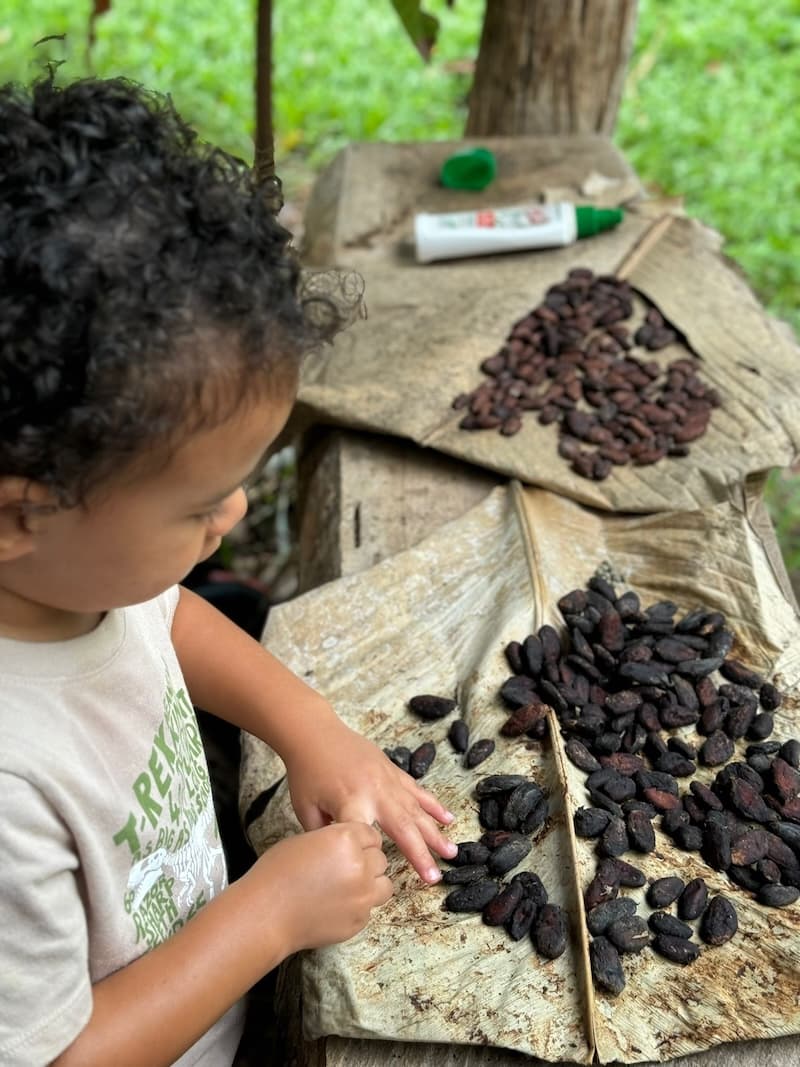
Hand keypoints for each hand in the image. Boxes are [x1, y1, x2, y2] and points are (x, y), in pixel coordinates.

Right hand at [246, 822, 391, 956]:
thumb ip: (333, 840)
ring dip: (371, 885)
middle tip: (345, 869)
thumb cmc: (276, 874)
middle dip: (366, 862)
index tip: (352, 848)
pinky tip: (336, 906)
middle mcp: (360, 865)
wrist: (265, 914)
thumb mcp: (305, 840)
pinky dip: (358, 907)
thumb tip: (346, 846)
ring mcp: (362, 895)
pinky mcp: (359, 920)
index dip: (361, 842)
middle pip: (380, 859)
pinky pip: (369, 909)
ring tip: (348, 888)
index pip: (372, 835)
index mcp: (346, 839)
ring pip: (384, 885)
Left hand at [283, 721, 457, 883]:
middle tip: (435, 877)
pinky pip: (417, 790)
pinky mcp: (392, 770)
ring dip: (435, 832)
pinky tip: (448, 818)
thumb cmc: (307, 772)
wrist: (315, 733)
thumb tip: (342, 857)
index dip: (373, 856)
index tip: (379, 874)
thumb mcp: (306, 809)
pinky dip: (433, 805)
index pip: (366, 837)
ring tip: (452, 852)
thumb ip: (326, 837)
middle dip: (420, 854)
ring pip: (416, 810)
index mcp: (351, 803)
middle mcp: (375, 792)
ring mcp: (387, 780)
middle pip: (403, 827)